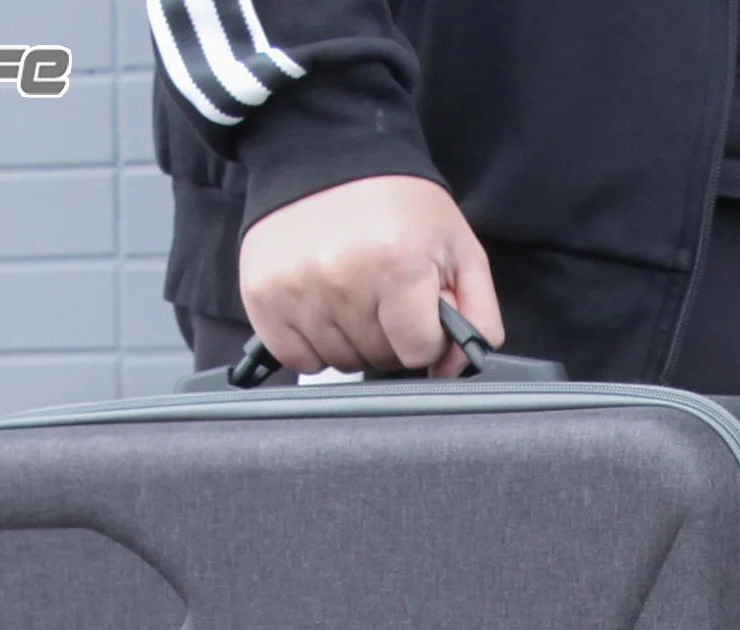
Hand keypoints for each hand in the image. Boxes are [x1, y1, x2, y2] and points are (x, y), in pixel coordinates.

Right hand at [239, 175, 502, 378]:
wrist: (327, 149)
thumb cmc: (397, 201)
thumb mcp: (459, 247)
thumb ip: (477, 316)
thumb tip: (454, 370)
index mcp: (398, 264)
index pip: (418, 351)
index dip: (425, 334)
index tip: (417, 305)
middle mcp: (343, 279)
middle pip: (378, 359)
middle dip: (389, 335)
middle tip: (383, 292)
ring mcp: (297, 290)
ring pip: (338, 363)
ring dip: (351, 340)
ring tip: (351, 292)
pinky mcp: (262, 295)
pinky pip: (298, 359)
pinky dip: (312, 344)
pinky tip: (321, 305)